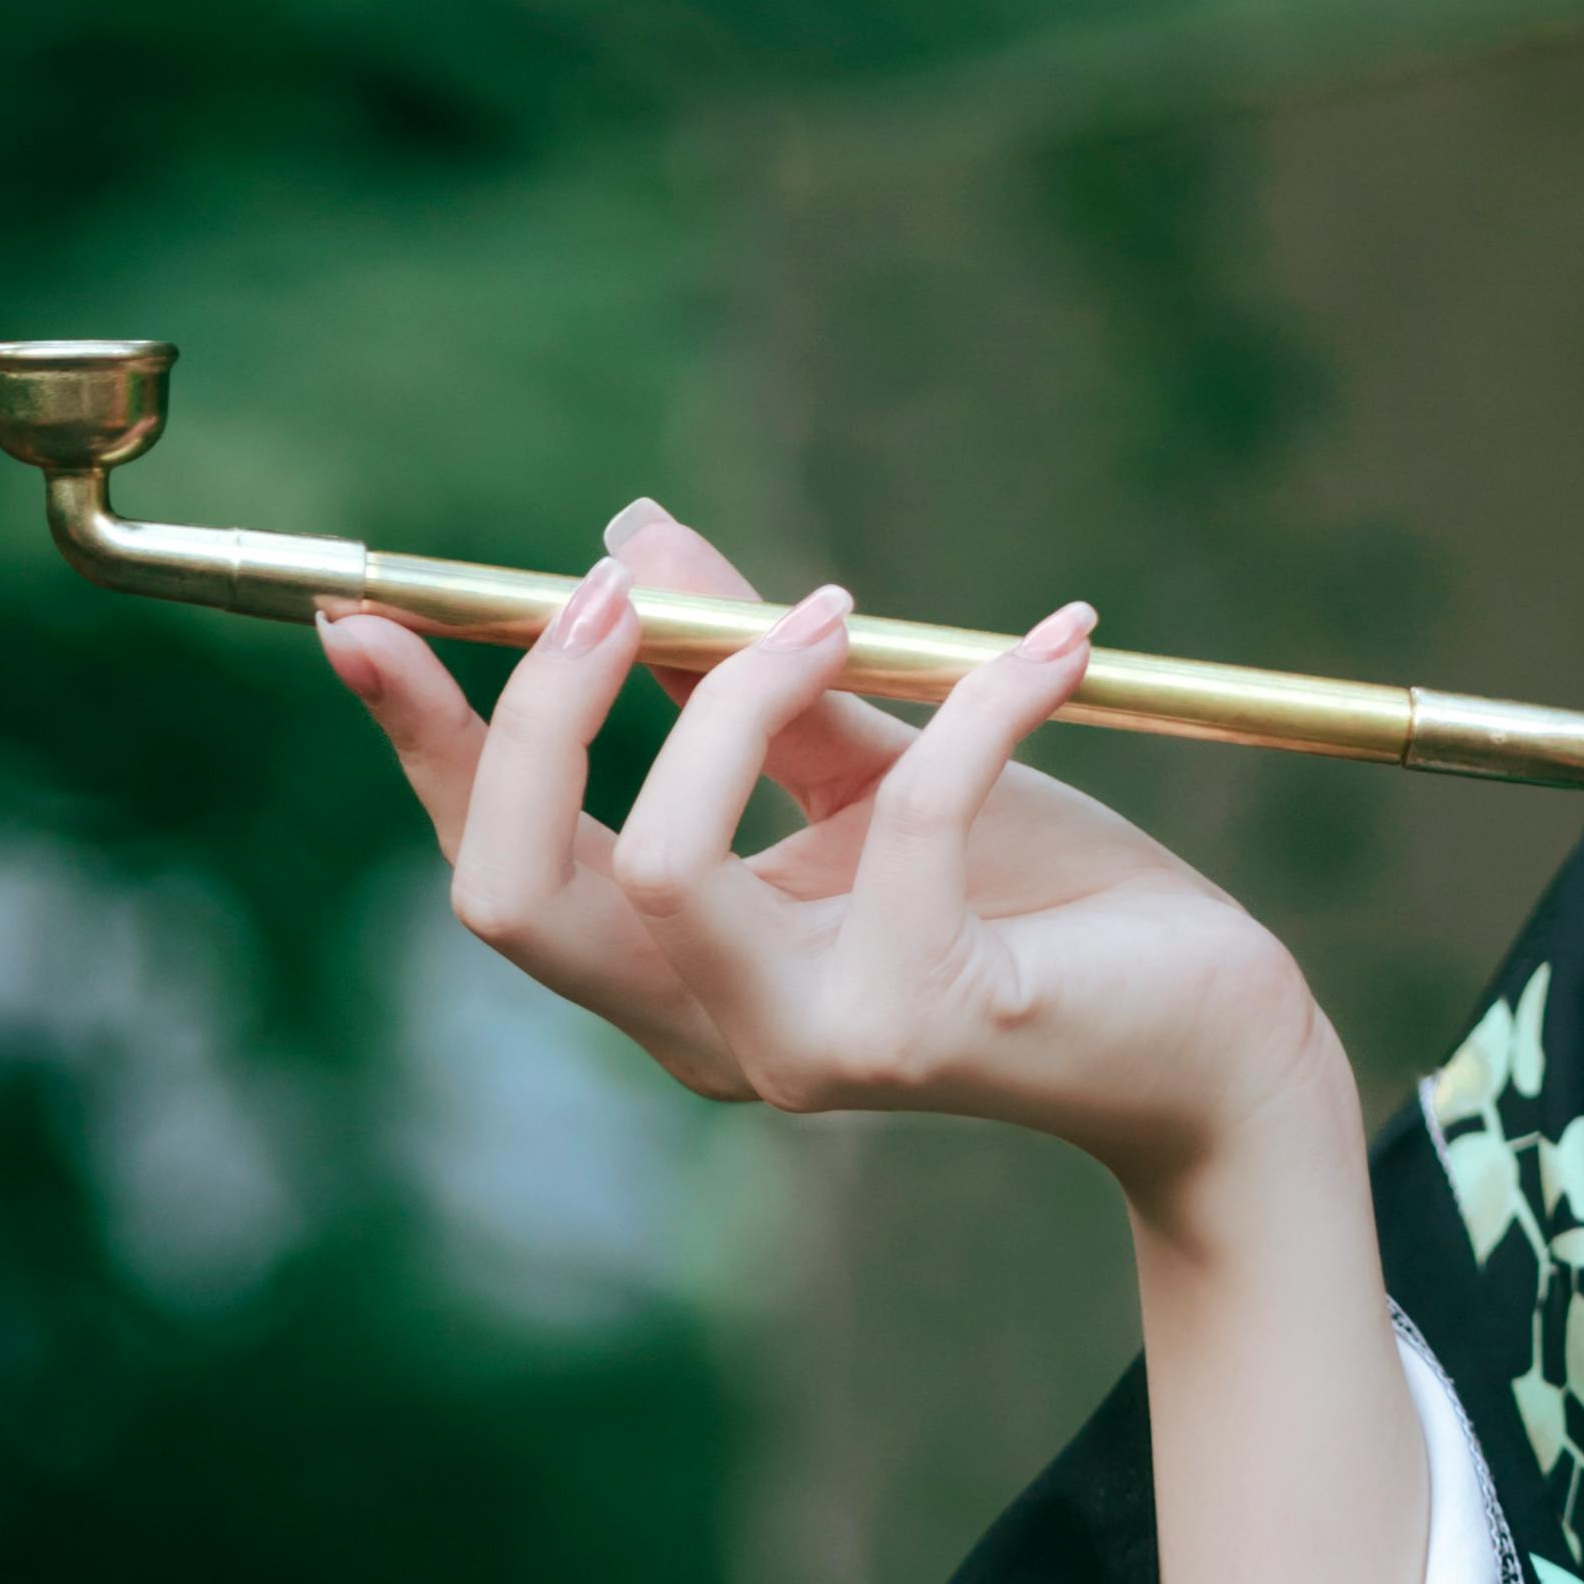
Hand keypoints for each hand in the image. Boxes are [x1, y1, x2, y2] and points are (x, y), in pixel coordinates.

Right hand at [321, 495, 1326, 1212]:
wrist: (1218, 1031)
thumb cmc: (1046, 902)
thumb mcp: (875, 766)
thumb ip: (748, 677)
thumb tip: (629, 538)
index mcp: (679, 972)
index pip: (497, 869)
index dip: (422, 747)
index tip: (364, 616)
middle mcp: (715, 1031)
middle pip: (518, 892)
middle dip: (537, 716)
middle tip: (619, 588)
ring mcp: (814, 1045)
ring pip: (667, 866)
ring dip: (738, 695)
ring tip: (845, 606)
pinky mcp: (931, 1024)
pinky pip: (910, 823)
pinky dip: (981, 701)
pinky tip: (1060, 644)